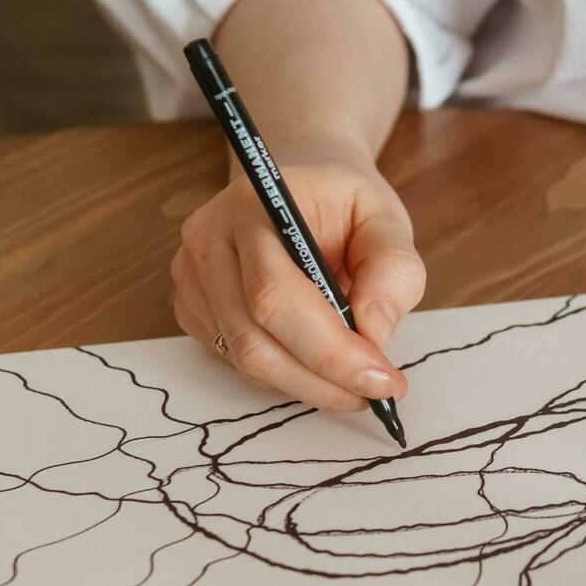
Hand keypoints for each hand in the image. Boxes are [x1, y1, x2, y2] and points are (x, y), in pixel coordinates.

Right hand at [171, 149, 423, 409]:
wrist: (301, 192)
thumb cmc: (345, 206)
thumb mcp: (388, 221)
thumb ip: (392, 272)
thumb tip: (373, 334)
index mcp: (254, 205)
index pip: (276, 294)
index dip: (331, 350)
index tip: (383, 380)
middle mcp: (209, 240)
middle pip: (255, 338)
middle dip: (324, 380)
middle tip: (377, 393)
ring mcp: (192, 277)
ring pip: (246, 360)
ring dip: (309, 385)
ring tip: (357, 382)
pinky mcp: (193, 309)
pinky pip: (237, 362)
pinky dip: (287, 375)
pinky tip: (320, 363)